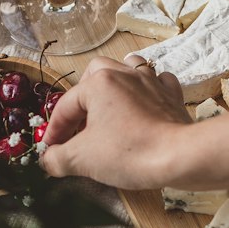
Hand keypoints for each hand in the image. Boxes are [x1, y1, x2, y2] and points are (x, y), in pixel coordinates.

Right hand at [38, 54, 190, 187]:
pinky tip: (143, 106)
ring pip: (128, 68)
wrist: (180, 156)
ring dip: (114, 84)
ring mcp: (151, 82)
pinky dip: (147, 91)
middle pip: (94, 74)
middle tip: (78, 123)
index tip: (52, 150)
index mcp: (99, 83)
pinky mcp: (171, 96)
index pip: (66, 106)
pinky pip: (157, 82)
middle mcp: (125, 74)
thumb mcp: (82, 159)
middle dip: (83, 97)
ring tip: (108, 106)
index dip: (55, 131)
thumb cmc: (130, 152)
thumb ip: (57, 158)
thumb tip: (48, 159)